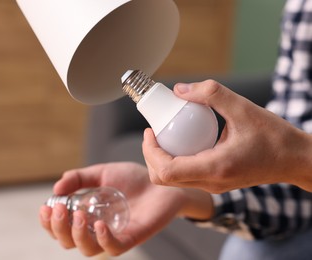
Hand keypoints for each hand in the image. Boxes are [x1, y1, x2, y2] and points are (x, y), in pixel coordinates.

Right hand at [39, 162, 213, 255]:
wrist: (159, 180)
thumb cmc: (131, 179)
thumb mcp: (101, 173)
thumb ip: (78, 178)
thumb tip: (56, 189)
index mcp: (85, 215)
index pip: (60, 227)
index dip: (48, 222)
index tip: (46, 207)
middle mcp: (95, 228)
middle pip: (68, 241)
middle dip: (58, 228)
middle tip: (58, 210)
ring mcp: (113, 235)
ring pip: (87, 248)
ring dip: (77, 234)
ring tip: (78, 215)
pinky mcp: (130, 238)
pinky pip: (113, 248)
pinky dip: (103, 239)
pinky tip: (99, 225)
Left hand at [143, 80, 311, 192]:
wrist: (295, 160)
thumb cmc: (275, 136)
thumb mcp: (243, 108)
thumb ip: (210, 94)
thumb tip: (178, 89)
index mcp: (215, 169)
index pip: (166, 171)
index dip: (150, 151)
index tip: (150, 130)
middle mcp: (210, 183)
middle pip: (163, 178)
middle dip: (151, 155)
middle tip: (154, 132)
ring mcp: (213, 186)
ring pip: (173, 180)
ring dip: (161, 158)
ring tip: (165, 134)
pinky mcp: (216, 183)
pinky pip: (186, 176)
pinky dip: (175, 160)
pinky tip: (183, 139)